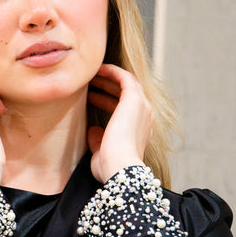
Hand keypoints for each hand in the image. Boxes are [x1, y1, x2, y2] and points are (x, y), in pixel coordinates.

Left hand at [87, 63, 153, 183]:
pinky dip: (112, 72)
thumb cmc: (110, 166)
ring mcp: (143, 107)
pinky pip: (125, 77)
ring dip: (109, 77)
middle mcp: (145, 116)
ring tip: (91, 74)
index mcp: (140, 130)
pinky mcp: (135, 99)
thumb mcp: (101, 152)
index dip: (107, 101)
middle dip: (108, 86)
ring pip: (127, 83)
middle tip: (90, 83)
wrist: (119, 166)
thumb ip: (98, 139)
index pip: (125, 110)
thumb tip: (92, 130)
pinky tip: (98, 69)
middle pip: (127, 94)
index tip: (91, 97)